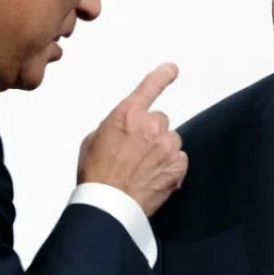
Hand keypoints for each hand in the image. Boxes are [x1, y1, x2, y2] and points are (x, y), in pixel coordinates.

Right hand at [78, 63, 187, 215]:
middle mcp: (150, 125)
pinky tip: (153, 177)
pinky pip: (179, 159)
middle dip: (151, 133)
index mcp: (127, 114)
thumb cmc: (96, 176)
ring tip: (142, 169)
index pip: (150, 86)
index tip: (172, 69)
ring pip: (171, 140)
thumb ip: (115, 127)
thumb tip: (124, 130)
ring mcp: (166, 145)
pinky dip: (171, 167)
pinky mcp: (177, 165)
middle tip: (136, 153)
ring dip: (161, 150)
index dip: (163, 75)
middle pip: (159, 120)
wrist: (108, 205)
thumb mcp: (93, 140)